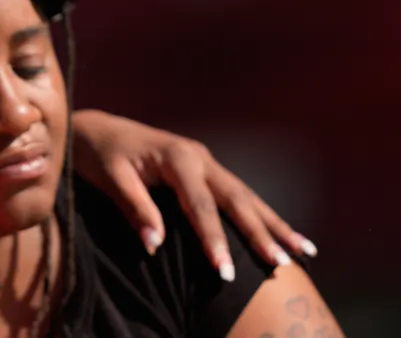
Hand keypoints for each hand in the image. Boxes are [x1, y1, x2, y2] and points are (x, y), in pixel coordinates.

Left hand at [70, 110, 317, 276]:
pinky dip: (262, 214)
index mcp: (176, 157)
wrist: (96, 129)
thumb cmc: (100, 155)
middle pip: (235, 199)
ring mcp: (206, 160)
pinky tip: (283, 233)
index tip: (225, 271)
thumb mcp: (110, 178)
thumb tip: (155, 244)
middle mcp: (198, 156)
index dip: (213, 239)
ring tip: (304, 252)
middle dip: (259, 233)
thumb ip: (134, 207)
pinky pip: (238, 194)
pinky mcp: (206, 168)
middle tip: (280, 264)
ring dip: (273, 224)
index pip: (200, 206)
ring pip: (246, 196)